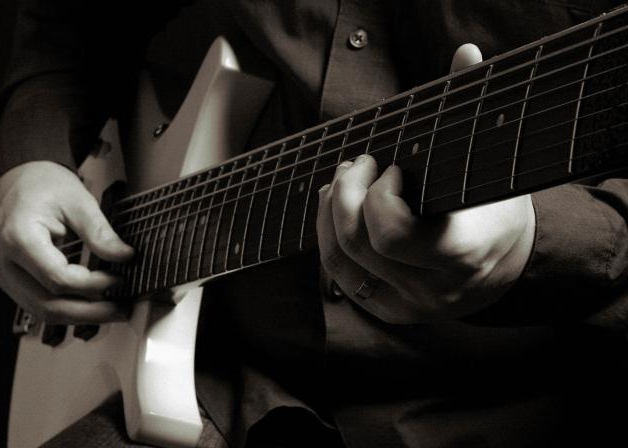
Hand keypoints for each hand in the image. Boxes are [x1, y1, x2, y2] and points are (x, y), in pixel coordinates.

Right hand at [0, 161, 133, 323]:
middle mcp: (3, 261)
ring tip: (111, 311)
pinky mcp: (9, 278)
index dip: (93, 284)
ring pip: (40, 310)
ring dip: (78, 316)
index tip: (119, 279)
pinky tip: (90, 304)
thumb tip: (125, 256)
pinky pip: (36, 302)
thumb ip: (100, 232)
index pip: (58, 278)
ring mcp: (2, 273)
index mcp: (18, 237)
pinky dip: (65, 307)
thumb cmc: (43, 184)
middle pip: (46, 305)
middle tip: (122, 310)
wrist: (18, 179)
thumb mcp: (78, 201)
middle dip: (89, 312)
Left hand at [316, 44, 535, 323]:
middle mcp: (433, 288)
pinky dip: (328, 239)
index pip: (395, 234)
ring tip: (340, 182)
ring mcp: (409, 304)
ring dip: (329, 212)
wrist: (509, 266)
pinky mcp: (390, 310)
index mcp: (463, 253)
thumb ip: (472, 114)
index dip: (379, 196)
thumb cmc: (497, 210)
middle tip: (357, 164)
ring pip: (340, 260)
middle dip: (346, 192)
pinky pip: (341, 277)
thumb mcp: (492, 165)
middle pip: (357, 241)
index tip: (392, 166)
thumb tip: (465, 55)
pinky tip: (334, 212)